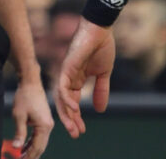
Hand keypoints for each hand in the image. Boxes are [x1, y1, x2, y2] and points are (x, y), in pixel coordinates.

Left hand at [10, 79, 53, 157]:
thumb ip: (19, 133)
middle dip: (31, 155)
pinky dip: (32, 141)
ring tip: (22, 156)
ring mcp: (47, 123)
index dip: (29, 156)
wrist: (30, 83)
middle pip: (41, 146)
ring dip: (31, 149)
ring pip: (40, 141)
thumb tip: (16, 147)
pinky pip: (39, 135)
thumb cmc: (24, 98)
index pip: (37, 147)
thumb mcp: (19, 116)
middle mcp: (49, 126)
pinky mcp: (44, 120)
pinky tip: (25, 146)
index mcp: (44, 126)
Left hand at [53, 18, 114, 138]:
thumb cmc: (101, 48)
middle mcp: (68, 77)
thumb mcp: (103, 74)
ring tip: (73, 127)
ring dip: (67, 113)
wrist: (99, 31)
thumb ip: (101, 90)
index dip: (76, 117)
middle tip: (75, 134)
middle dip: (69, 119)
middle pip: (64, 102)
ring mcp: (66, 72)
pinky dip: (67, 97)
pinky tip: (74, 108)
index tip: (81, 131)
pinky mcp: (67, 66)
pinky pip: (63, 85)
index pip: (72, 102)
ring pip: (61, 96)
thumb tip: (100, 109)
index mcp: (76, 80)